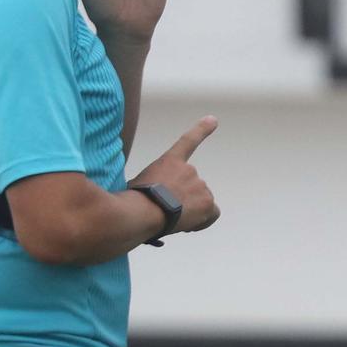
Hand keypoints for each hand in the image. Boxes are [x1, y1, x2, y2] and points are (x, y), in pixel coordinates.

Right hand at [131, 116, 219, 233]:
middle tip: (165, 211)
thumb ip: (152, 186)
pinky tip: (189, 226)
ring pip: (199, 203)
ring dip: (189, 211)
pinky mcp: (207, 202)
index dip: (201, 130)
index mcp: (170, 161)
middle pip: (190, 188)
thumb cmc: (133, 201)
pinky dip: (204, 220)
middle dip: (181, 200)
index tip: (213, 120)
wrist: (142, 211)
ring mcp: (200, 185)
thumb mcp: (136, 185)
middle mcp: (189, 169)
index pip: (188, 141)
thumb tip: (150, 200)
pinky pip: (212, 214)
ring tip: (170, 218)